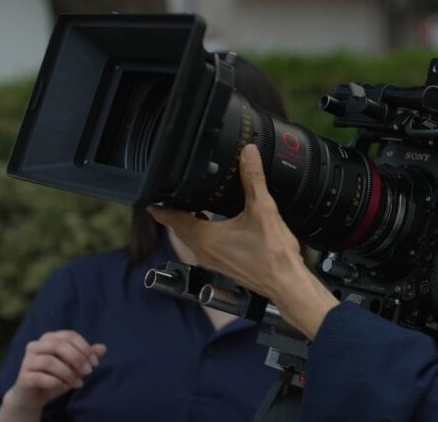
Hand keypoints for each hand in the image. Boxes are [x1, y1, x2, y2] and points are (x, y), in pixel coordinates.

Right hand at [0, 330, 105, 414]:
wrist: (35, 396)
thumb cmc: (58, 376)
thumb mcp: (76, 366)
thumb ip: (88, 356)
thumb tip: (103, 348)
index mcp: (50, 338)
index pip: (70, 335)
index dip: (85, 348)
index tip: (95, 363)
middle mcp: (36, 345)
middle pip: (59, 345)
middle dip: (78, 358)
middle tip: (89, 372)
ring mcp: (27, 361)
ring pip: (49, 361)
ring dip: (68, 373)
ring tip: (77, 383)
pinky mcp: (23, 377)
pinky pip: (40, 377)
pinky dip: (55, 382)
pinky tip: (62, 386)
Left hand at [148, 144, 338, 338]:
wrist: (287, 283)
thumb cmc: (273, 255)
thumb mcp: (263, 209)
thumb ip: (253, 179)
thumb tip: (248, 154)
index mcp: (205, 237)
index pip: (172, 218)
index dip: (161, 206)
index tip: (151, 199)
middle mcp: (204, 252)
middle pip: (180, 229)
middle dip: (175, 213)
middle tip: (173, 197)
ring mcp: (213, 262)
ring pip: (192, 239)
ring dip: (190, 224)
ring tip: (194, 208)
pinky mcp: (225, 267)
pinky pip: (205, 247)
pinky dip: (205, 234)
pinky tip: (219, 226)